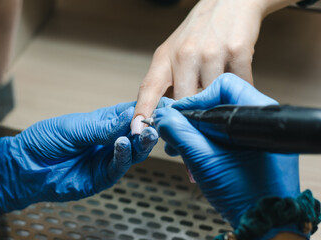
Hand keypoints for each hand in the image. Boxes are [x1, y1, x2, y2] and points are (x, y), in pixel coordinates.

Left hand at [0, 101, 166, 214]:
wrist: (25, 165)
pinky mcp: (103, 177)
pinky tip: (123, 144)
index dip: (147, 109)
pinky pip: (118, 167)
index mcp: (105, 123)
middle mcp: (111, 140)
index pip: (132, 114)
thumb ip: (103, 126)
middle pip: (138, 134)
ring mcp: (108, 159)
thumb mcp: (75, 127)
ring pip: (134, 152)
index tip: (162, 104)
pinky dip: (123, 155)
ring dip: (142, 142)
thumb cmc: (46, 140)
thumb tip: (132, 114)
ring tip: (146, 133)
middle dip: (149, 127)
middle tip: (157, 122)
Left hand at [131, 0, 298, 134]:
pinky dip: (238, 94)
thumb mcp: (173, 53)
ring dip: (216, 106)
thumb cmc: (199, 32)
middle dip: (188, 119)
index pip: (149, 88)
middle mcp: (185, 54)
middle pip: (183, 101)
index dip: (142, 111)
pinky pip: (238, 86)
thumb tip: (163, 117)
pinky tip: (235, 90)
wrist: (230, 2)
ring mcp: (211, 53)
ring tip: (218, 103)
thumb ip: (167, 82)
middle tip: (193, 130)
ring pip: (212, 97)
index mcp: (165, 57)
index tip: (137, 131)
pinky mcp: (237, 51)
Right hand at [154, 74, 299, 228]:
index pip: (223, 87)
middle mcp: (261, 119)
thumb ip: (179, 133)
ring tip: (179, 146)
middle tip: (175, 130)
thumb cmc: (245, 196)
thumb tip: (162, 116)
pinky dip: (206, 140)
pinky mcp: (251, 146)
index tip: (178, 114)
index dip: (196, 100)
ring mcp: (257, 134)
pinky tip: (191, 151)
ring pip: (219, 120)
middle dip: (192, 118)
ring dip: (196, 130)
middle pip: (219, 103)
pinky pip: (224, 134)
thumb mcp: (203, 160)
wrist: (262, 222)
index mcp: (258, 114)